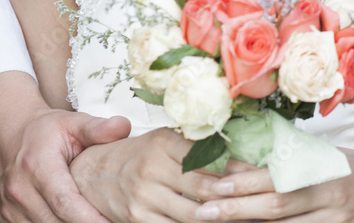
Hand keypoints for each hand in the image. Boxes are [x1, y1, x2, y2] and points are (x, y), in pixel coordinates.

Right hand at [0, 72, 130, 222]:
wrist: (9, 134)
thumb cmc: (45, 130)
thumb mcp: (72, 122)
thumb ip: (97, 128)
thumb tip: (124, 127)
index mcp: (37, 166)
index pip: (65, 202)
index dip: (89, 218)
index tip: (112, 222)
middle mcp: (19, 191)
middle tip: (113, 221)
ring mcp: (10, 209)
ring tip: (96, 219)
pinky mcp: (7, 220)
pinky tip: (74, 220)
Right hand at [71, 127, 251, 222]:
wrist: (93, 173)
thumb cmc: (138, 154)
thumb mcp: (162, 139)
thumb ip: (192, 144)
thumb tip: (235, 149)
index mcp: (162, 142)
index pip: (207, 156)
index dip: (235, 168)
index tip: (259, 174)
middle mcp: (152, 167)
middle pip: (203, 187)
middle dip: (233, 197)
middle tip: (260, 200)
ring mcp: (144, 197)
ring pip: (192, 214)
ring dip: (220, 218)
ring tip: (245, 217)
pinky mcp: (138, 220)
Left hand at [192, 148, 353, 222]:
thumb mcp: (331, 156)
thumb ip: (295, 157)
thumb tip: (250, 151)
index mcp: (326, 170)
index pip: (278, 177)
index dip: (243, 182)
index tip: (213, 182)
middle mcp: (331, 200)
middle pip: (277, 208)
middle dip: (236, 209)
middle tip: (202, 209)